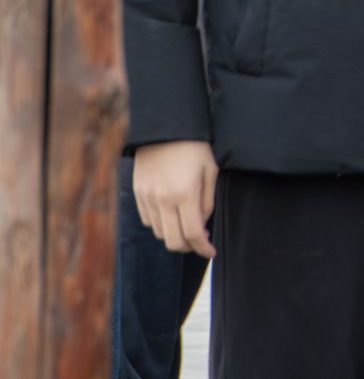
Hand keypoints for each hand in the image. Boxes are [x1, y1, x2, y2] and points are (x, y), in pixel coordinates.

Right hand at [132, 140, 217, 257]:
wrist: (165, 127)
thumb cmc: (195, 147)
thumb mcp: (211, 170)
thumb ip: (208, 201)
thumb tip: (203, 225)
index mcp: (185, 194)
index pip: (193, 234)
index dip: (204, 248)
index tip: (211, 251)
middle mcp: (163, 200)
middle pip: (173, 241)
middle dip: (188, 247)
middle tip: (200, 243)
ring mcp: (147, 197)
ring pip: (159, 233)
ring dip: (174, 235)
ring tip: (186, 226)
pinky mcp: (138, 193)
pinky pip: (147, 220)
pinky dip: (160, 224)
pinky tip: (171, 214)